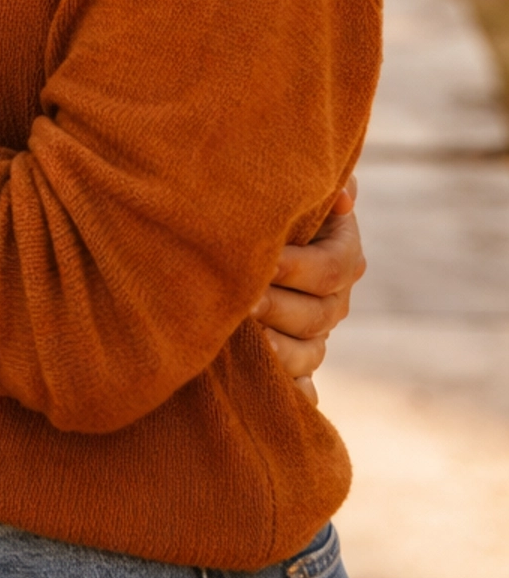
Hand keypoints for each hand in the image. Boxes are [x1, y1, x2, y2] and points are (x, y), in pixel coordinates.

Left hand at [251, 178, 364, 405]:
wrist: (232, 229)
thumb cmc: (260, 192)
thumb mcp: (289, 182)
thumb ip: (319, 182)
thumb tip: (345, 196)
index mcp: (341, 253)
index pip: (332, 268)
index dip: (297, 267)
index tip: (261, 260)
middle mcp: (335, 298)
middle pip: (319, 315)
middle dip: (278, 307)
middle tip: (240, 303)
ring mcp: (316, 335)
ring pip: (309, 355)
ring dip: (278, 352)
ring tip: (243, 340)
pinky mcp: (295, 364)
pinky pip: (302, 390)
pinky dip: (291, 395)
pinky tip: (267, 395)